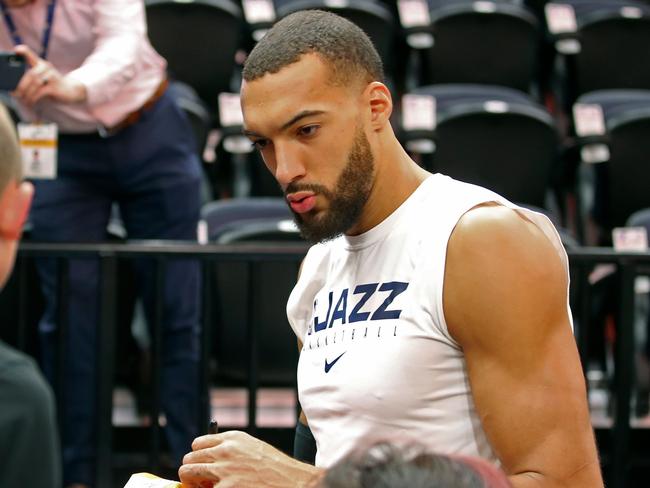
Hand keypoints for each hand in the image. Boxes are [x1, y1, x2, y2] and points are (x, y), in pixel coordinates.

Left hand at [12, 45, 86, 105]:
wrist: (72, 90)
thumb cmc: (53, 86)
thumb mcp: (42, 80)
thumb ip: (30, 81)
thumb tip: (16, 91)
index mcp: (41, 64)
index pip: (30, 53)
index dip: (23, 50)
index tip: (16, 50)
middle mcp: (46, 67)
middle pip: (30, 74)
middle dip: (21, 86)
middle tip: (15, 94)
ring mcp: (52, 76)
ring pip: (35, 83)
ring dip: (26, 93)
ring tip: (24, 100)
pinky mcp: (55, 87)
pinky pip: (40, 92)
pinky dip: (33, 98)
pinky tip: (31, 102)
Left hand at [179, 430, 322, 487]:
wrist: (293, 482)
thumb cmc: (276, 469)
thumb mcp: (253, 449)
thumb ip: (231, 450)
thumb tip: (210, 460)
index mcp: (233, 438)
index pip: (198, 444)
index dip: (198, 457)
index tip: (202, 467)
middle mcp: (225, 450)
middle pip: (189, 458)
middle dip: (191, 471)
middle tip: (201, 482)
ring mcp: (223, 471)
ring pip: (187, 473)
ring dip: (192, 483)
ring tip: (205, 487)